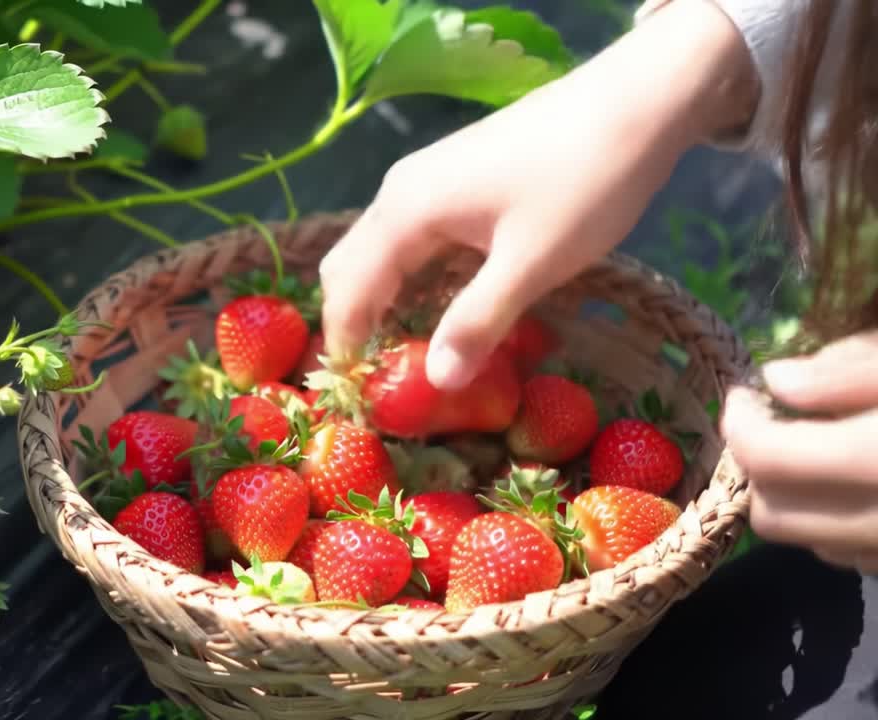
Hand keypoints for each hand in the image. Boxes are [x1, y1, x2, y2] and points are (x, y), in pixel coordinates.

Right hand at [317, 0, 755, 388]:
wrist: (638, 102)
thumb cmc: (585, 181)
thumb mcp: (533, 264)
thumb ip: (477, 323)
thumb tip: (435, 382)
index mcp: (406, 211)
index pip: (347, 292)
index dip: (346, 348)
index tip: (364, 401)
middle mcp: (400, 193)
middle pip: (351, 270)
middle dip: (359, 327)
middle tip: (389, 384)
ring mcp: (426, 181)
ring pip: (382, 255)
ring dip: (388, 305)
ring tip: (419, 357)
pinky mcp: (455, 182)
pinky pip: (413, 241)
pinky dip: (416, 282)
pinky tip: (450, 310)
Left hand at [722, 331, 877, 573]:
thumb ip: (846, 370)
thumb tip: (777, 381)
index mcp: (876, 461)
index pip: (767, 459)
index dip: (741, 422)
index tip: (746, 395)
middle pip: (771, 513)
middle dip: (762, 470)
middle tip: (782, 426)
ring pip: (810, 542)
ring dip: (800, 501)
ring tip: (829, 452)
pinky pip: (856, 557)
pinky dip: (842, 524)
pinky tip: (866, 485)